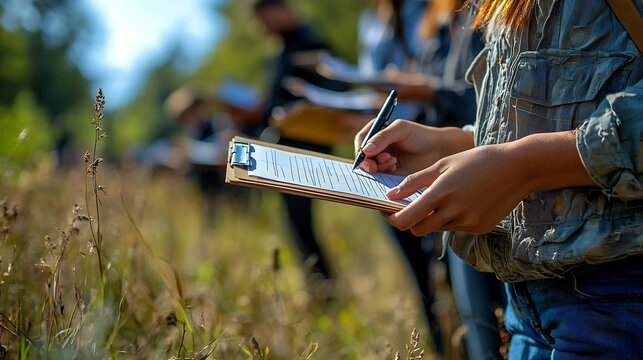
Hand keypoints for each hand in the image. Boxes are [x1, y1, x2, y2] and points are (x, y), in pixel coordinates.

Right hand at [354, 119, 473, 174]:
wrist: (438, 151)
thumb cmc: (420, 136)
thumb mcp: (401, 130)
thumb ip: (382, 137)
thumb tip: (365, 150)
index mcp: (377, 132)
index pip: (361, 140)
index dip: (360, 148)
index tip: (365, 155)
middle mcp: (376, 147)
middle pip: (362, 156)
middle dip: (368, 161)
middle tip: (375, 164)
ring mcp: (381, 161)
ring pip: (370, 168)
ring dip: (378, 166)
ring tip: (393, 161)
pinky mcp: (388, 174)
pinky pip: (379, 177)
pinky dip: (384, 174)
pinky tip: (395, 167)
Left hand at [385, 144, 529, 234]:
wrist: (519, 168)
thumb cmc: (478, 160)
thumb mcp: (443, 164)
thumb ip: (415, 181)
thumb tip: (391, 195)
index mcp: (441, 194)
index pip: (406, 219)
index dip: (394, 218)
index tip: (389, 212)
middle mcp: (454, 212)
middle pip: (418, 229)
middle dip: (412, 220)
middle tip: (411, 206)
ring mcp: (468, 222)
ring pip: (437, 228)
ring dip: (433, 218)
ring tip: (443, 197)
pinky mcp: (480, 228)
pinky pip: (456, 228)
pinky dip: (452, 219)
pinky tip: (463, 201)